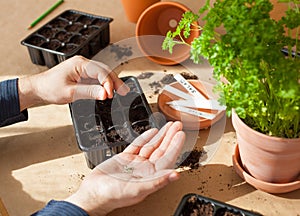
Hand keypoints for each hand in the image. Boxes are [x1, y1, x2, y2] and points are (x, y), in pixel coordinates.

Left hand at [18, 55, 128, 110]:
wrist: (38, 89)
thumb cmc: (50, 88)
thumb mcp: (70, 92)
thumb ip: (89, 92)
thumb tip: (105, 93)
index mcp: (80, 64)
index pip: (100, 72)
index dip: (108, 83)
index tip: (110, 95)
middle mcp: (83, 64)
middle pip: (105, 71)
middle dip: (115, 82)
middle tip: (124, 92)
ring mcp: (83, 69)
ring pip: (103, 74)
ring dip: (112, 83)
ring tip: (122, 92)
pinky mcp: (83, 75)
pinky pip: (97, 78)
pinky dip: (104, 85)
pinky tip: (110, 91)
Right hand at [65, 121, 184, 215]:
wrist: (93, 192)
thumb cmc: (113, 195)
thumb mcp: (138, 189)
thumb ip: (158, 181)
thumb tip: (176, 175)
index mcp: (150, 176)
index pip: (167, 158)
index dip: (175, 145)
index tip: (181, 134)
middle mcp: (145, 169)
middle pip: (162, 150)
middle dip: (170, 137)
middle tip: (177, 125)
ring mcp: (135, 163)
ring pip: (151, 146)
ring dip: (160, 135)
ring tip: (169, 126)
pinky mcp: (125, 158)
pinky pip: (138, 145)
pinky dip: (145, 137)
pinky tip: (152, 131)